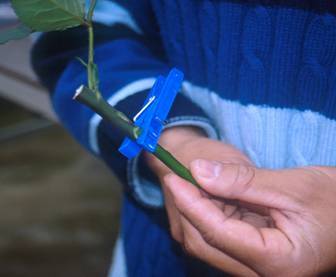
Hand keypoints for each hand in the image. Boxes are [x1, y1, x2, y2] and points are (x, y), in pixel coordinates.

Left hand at [164, 160, 335, 275]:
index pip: (217, 233)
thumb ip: (241, 180)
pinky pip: (222, 236)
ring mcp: (256, 267)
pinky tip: (210, 191)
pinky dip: (211, 212)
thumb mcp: (290, 185)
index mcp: (277, 263)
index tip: (174, 177)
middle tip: (180, 175)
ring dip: (198, 209)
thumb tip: (198, 171)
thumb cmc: (333, 200)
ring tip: (193, 180)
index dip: (191, 203)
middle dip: (189, 207)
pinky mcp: (253, 255)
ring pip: (209, 242)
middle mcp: (263, 274)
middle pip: (206, 243)